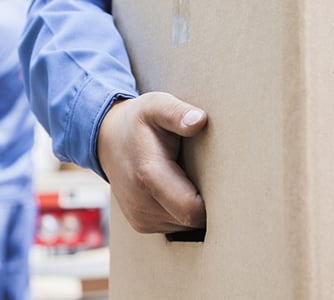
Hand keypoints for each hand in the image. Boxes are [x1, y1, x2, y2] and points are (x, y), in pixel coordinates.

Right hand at [97, 92, 207, 232]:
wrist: (107, 140)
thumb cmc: (138, 121)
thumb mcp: (156, 106)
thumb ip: (177, 113)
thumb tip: (199, 120)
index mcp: (149, 174)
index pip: (192, 209)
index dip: (214, 201)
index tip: (225, 182)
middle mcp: (142, 203)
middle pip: (191, 220)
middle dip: (207, 204)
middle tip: (211, 176)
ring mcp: (140, 218)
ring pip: (185, 226)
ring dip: (193, 209)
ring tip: (191, 179)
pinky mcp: (142, 224)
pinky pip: (174, 226)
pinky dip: (181, 212)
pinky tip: (180, 189)